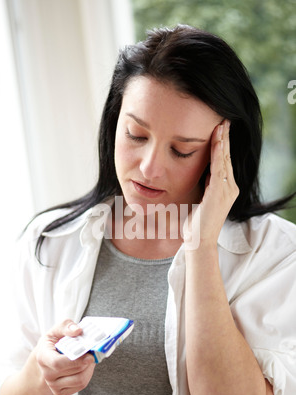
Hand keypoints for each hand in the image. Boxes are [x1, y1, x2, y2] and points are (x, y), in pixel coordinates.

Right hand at [35, 319, 94, 394]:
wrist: (47, 357)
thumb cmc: (54, 342)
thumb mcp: (57, 330)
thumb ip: (67, 326)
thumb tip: (78, 330)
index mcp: (43, 357)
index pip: (58, 363)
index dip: (76, 361)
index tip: (89, 356)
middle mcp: (46, 374)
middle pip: (73, 372)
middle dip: (87, 362)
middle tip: (93, 352)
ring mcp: (53, 385)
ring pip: (79, 380)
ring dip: (89, 369)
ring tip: (90, 358)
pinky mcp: (60, 392)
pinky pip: (80, 386)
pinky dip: (87, 375)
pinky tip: (85, 366)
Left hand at [183, 120, 238, 249]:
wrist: (198, 241)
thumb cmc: (196, 224)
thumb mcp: (200, 199)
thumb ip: (203, 186)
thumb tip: (198, 172)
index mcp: (225, 189)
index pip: (224, 162)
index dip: (222, 145)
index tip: (219, 129)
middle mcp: (229, 188)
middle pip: (226, 157)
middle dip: (224, 138)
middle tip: (223, 120)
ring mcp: (226, 191)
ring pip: (224, 160)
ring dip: (222, 141)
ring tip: (220, 125)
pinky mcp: (219, 194)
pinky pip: (219, 168)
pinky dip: (217, 153)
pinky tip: (216, 141)